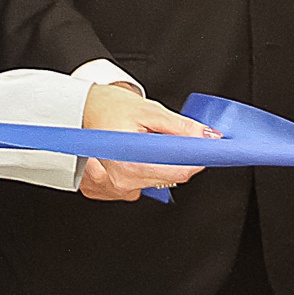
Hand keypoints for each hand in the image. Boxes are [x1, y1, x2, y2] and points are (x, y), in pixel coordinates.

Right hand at [76, 84, 212, 201]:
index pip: (177, 171)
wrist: (85, 109)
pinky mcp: (120, 187)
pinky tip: (142, 151)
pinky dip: (154, 166)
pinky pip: (149, 180)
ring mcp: (120, 186)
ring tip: (149, 139)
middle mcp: (122, 180)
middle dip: (181, 156)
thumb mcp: (151, 111)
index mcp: (128, 163)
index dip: (197, 158)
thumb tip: (208, 137)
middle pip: (171, 176)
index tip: (208, 146)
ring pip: (162, 178)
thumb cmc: (111, 107)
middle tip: (173, 134)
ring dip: (166, 161)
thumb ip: (182, 126)